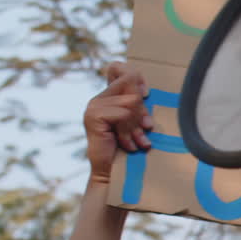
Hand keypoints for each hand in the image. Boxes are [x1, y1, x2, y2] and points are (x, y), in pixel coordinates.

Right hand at [84, 62, 151, 184]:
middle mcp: (100, 98)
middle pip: (130, 83)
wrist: (113, 172)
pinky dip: (130, 131)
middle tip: (145, 128)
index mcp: (110, 96)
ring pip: (130, 102)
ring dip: (137, 125)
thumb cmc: (131, 148)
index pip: (118, 67)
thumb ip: (139, 104)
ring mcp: (94, 105)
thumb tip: (146, 92)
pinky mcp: (94, 115)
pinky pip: (123, 114)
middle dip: (142, 108)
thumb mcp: (138, 122)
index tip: (147, 94)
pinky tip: (129, 145)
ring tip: (138, 141)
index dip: (136, 77)